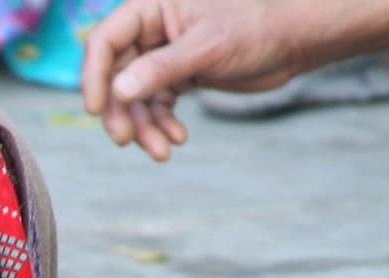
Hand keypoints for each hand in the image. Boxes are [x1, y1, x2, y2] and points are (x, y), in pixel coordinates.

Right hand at [82, 0, 305, 160]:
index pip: (107, 41)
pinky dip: (163, 125)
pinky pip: (157, 105)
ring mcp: (164, 55)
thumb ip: (161, 68)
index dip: (95, 75)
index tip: (96, 109)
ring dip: (144, 126)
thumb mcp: (207, 47)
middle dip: (121, 110)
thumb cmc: (257, 28)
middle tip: (126, 140)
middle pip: (116, 75)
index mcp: (152, 8)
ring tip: (161, 151)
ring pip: (136, 97)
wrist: (293, 41)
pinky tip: (178, 139)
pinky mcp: (178, 76)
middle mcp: (153, 31)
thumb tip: (119, 91)